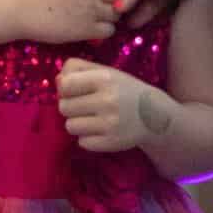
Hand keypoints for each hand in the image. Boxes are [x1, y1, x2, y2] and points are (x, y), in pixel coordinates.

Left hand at [56, 58, 172, 152]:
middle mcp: (107, 100)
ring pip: (70, 126)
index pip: (65, 84)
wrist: (155, 115)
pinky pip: (82, 142)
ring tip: (92, 118)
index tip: (74, 90)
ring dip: (77, 123)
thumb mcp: (105, 71)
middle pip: (63, 107)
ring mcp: (110, 124)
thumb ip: (78, 69)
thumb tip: (57, 81)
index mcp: (104, 78)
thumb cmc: (124, 89)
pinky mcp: (111, 143)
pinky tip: (100, 130)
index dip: (65, 88)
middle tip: (85, 106)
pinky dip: (87, 137)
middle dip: (70, 107)